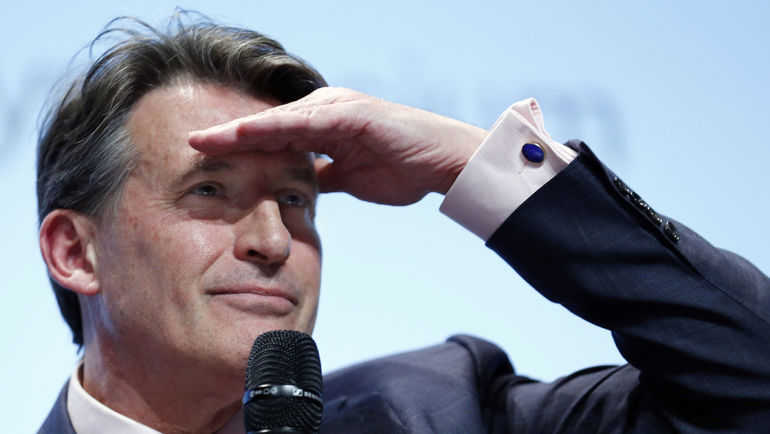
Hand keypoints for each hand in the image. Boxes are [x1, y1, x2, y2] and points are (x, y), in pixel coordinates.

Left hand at [189, 88, 487, 205]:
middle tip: (188, 144)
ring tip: (203, 140)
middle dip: (227, 136)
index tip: (204, 160)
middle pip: (266, 125)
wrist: (441, 163)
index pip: (272, 138)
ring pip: (277, 120)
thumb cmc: (401, 169)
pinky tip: (244, 134)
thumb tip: (300, 190)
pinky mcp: (348, 114)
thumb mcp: (349, 178)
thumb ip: (323, 177)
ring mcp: (335, 110)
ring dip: (239, 130)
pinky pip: (303, 122)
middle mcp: (324, 112)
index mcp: (322, 127)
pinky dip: (272, 127)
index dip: (237, 148)